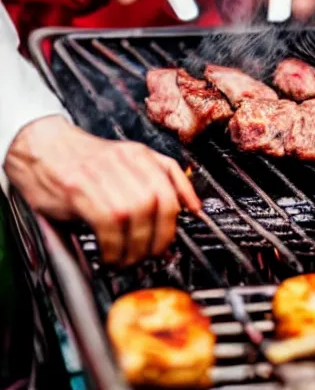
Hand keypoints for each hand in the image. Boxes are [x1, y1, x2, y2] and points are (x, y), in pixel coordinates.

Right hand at [4, 116, 200, 265]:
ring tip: (130, 259)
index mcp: (138, 153)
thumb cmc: (83, 161)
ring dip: (136, 246)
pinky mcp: (79, 188)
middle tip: (154, 253)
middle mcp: (124, 160)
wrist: (41, 145)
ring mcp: (102, 173)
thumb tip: (185, 206)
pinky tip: (111, 255)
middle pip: (158, 200)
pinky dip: (114, 246)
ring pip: (136, 213)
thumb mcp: (124, 162)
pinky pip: (108, 222)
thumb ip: (153, 179)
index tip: (183, 228)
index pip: (172, 178)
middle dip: (161, 235)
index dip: (183, 205)